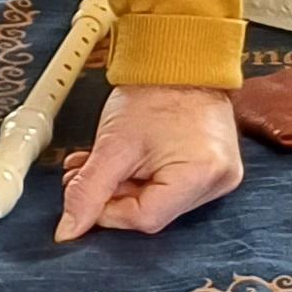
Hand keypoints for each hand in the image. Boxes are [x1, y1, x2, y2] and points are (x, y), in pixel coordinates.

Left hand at [55, 83, 244, 241]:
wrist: (179, 61)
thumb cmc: (155, 91)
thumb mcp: (113, 146)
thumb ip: (87, 191)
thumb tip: (70, 230)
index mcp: (201, 175)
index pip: (144, 218)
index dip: (108, 209)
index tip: (86, 192)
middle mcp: (219, 181)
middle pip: (153, 212)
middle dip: (115, 196)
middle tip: (89, 174)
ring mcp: (221, 175)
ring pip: (160, 202)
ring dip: (126, 187)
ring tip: (106, 163)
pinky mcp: (216, 168)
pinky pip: (174, 188)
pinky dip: (145, 179)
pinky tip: (127, 163)